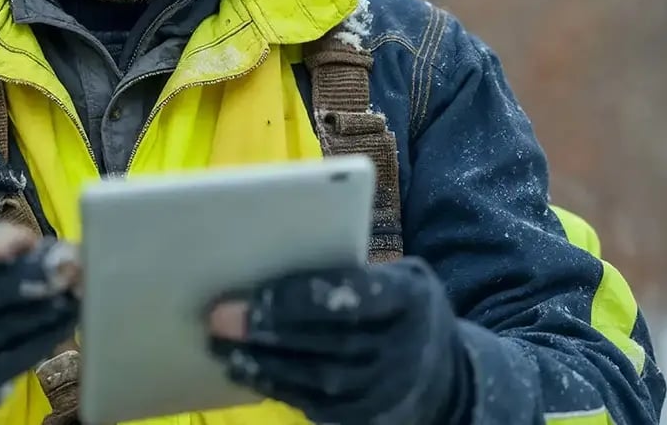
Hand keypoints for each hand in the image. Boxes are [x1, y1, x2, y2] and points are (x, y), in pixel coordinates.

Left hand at [207, 257, 470, 424]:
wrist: (447, 381)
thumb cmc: (405, 312)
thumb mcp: (402, 279)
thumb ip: (356, 271)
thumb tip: (279, 257)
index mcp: (411, 301)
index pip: (353, 297)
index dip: (303, 296)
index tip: (256, 291)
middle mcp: (403, 351)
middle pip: (328, 340)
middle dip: (270, 329)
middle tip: (221, 317)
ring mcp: (386, 392)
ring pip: (315, 377)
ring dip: (262, 362)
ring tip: (220, 345)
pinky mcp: (364, 420)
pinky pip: (312, 403)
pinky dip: (273, 386)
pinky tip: (242, 369)